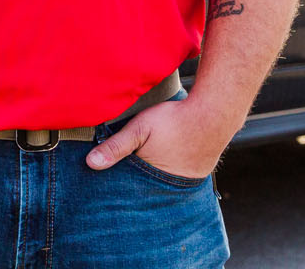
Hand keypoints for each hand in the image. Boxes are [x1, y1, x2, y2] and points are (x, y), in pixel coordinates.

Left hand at [83, 96, 234, 179]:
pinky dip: (170, 173)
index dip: (120, 185)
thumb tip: (90, 164)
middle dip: (135, 185)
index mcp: (151, 179)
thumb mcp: (139, 128)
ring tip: (145, 170)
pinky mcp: (197, 174)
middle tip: (124, 178)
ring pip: (162, 185)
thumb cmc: (174, 120)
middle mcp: (169, 187)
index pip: (130, 189)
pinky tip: (165, 162)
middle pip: (146, 189)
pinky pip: (178, 178)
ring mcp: (185, 182)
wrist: (213, 115)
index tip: (108, 185)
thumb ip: (116, 146)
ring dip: (153, 179)